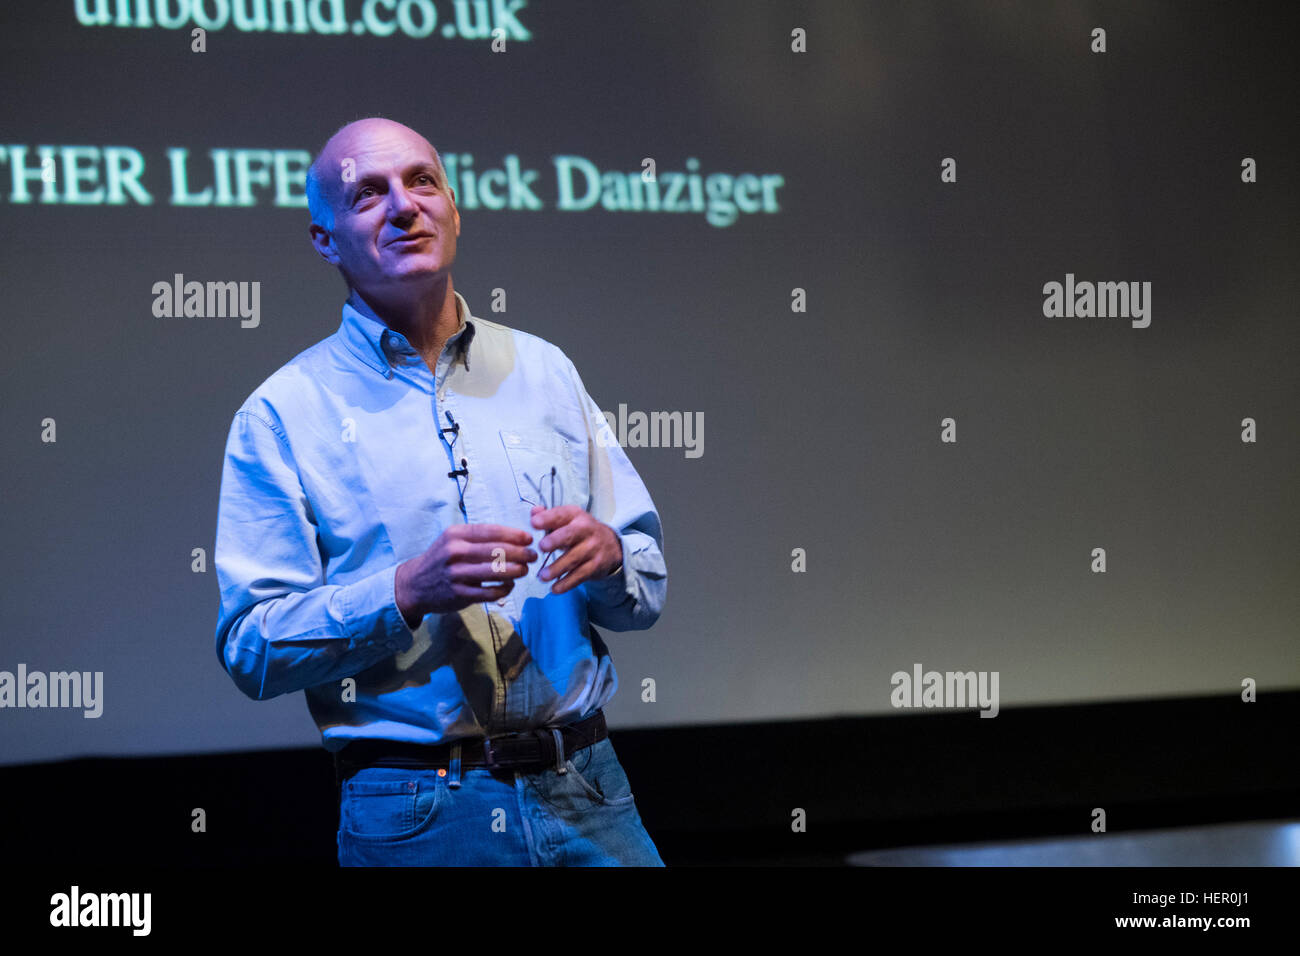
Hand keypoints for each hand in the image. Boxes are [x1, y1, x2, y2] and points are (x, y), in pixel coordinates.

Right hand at [395, 524, 537, 622]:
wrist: (414, 584)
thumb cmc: (441, 558)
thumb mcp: (453, 540)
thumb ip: (479, 536)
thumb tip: (515, 536)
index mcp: (456, 534)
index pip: (492, 531)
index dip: (514, 535)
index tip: (529, 539)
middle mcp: (455, 552)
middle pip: (498, 551)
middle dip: (521, 553)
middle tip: (532, 556)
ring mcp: (457, 574)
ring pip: (497, 572)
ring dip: (517, 571)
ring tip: (524, 570)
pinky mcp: (460, 594)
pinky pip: (490, 592)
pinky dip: (505, 589)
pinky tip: (509, 585)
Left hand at [530, 505, 621, 594]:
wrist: (611, 545)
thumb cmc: (582, 532)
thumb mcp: (568, 520)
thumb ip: (549, 516)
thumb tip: (534, 512)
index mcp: (575, 516)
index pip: (561, 514)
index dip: (547, 518)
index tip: (534, 523)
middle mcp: (586, 530)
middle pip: (570, 535)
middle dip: (555, 541)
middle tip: (541, 548)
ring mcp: (592, 549)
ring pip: (574, 559)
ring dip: (557, 568)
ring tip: (543, 576)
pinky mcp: (595, 566)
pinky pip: (580, 576)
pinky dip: (566, 584)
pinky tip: (555, 588)